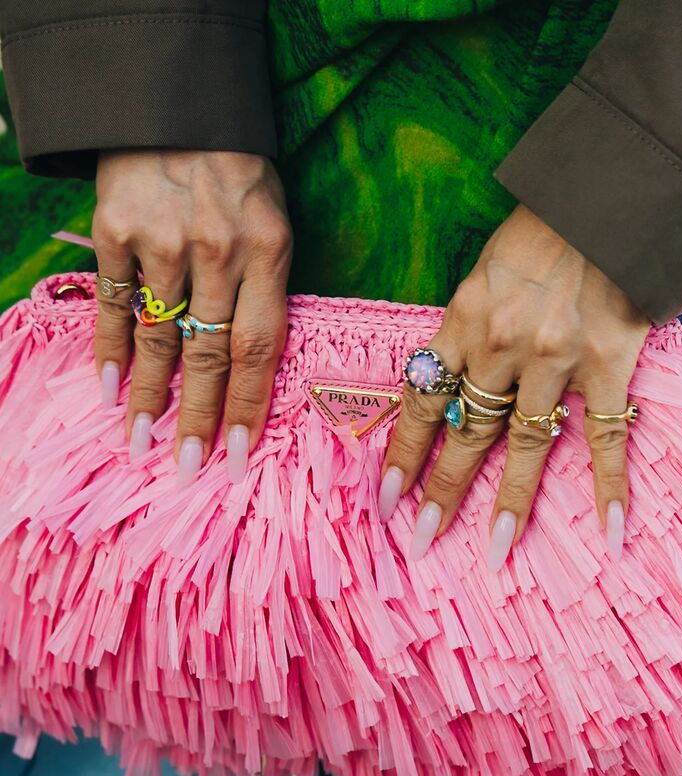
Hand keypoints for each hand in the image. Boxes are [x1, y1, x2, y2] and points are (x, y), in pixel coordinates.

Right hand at [92, 149, 292, 481]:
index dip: (246, 407)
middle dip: (197, 418)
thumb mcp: (274, 224)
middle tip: (186, 468)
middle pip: (208, 353)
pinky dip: (110, 350)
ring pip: (157, 336)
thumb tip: (251, 373)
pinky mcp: (116, 226)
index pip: (259, 347)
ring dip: (147, 396)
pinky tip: (108, 390)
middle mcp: (217, 249)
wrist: (179, 102)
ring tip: (138, 442)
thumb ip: (266, 291)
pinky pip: (114, 302)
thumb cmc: (238, 176)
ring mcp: (162, 238)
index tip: (237, 456)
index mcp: (269, 251)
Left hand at [378, 204, 650, 568]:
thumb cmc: (545, 228)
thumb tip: (450, 381)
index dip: (404, 452)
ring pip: (524, 446)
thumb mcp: (486, 270)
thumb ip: (468, 327)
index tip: (386, 497)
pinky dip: (610, 486)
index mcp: (465, 318)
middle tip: (420, 539)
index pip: (423, 398)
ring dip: (509, 503)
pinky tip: (611, 530)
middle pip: (464, 433)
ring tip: (495, 551)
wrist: (613, 195)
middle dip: (440, 490)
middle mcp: (502, 346)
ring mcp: (556, 360)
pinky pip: (607, 437)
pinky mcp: (608, 365)